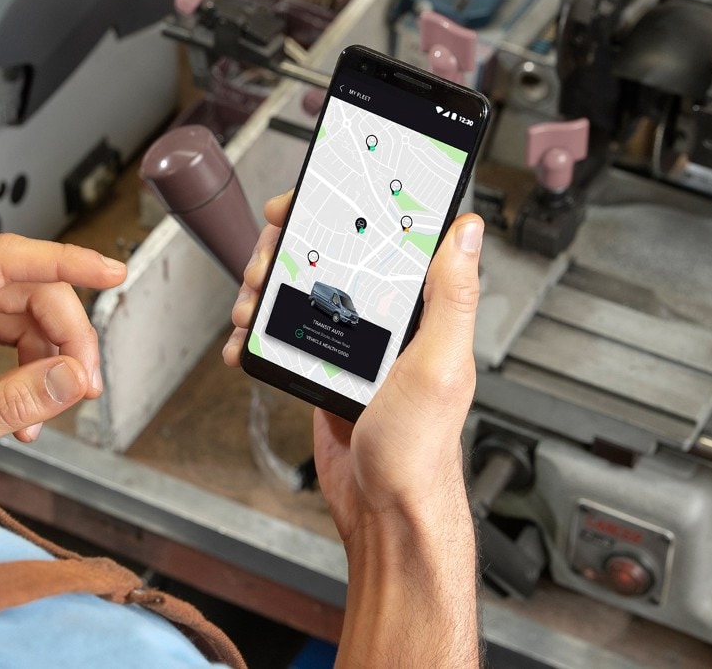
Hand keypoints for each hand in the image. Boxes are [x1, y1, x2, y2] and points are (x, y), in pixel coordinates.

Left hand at [0, 234, 126, 471]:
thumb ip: (12, 405)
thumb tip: (72, 375)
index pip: (5, 260)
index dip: (66, 261)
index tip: (111, 272)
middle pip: (32, 288)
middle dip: (67, 339)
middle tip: (84, 388)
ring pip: (34, 309)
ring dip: (54, 358)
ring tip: (46, 413)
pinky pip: (21, 325)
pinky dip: (36, 364)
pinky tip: (29, 406)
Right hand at [225, 191, 483, 537]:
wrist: (383, 511)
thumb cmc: (420, 450)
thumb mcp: (439, 364)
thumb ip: (452, 297)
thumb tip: (467, 231)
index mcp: (420, 308)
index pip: (384, 235)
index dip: (345, 208)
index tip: (307, 201)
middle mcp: (386, 319)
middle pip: (328, 254)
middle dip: (286, 250)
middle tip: (265, 264)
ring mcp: (351, 343)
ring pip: (297, 291)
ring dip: (262, 290)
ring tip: (249, 306)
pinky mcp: (323, 369)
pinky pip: (282, 336)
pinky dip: (255, 334)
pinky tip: (244, 342)